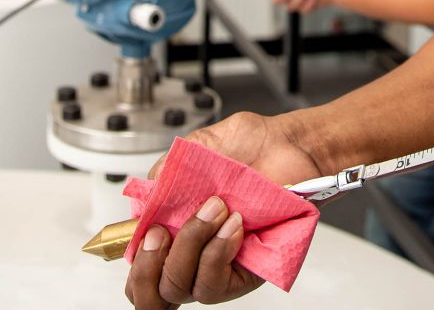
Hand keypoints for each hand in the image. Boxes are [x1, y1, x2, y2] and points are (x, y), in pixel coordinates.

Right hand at [124, 112, 321, 306]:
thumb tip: (145, 196)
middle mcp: (193, 255)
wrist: (293, 144)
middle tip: (165, 230)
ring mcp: (217, 267)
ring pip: (178, 288)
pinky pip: (213, 284)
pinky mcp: (245, 273)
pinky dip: (217, 252)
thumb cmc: (254, 145)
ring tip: (216, 210)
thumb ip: (168, 168)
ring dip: (190, 247)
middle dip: (150, 263)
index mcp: (175, 229)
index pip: (140, 271)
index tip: (146, 232)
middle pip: (150, 293)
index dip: (136, 262)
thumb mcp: (202, 144)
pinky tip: (234, 225)